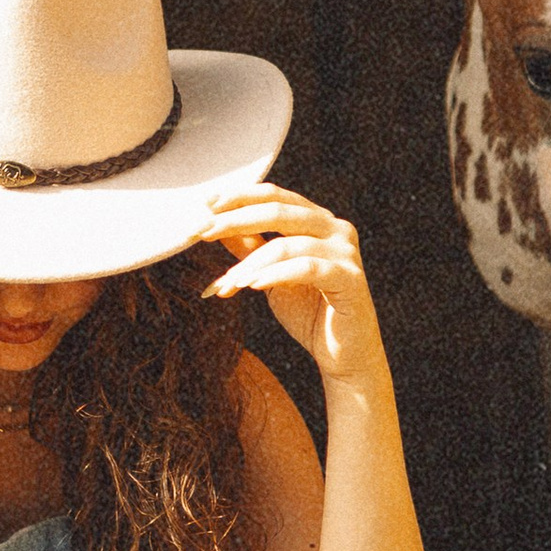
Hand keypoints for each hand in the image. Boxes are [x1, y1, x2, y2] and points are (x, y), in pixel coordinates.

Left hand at [201, 181, 384, 383]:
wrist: (344, 354)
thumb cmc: (309, 313)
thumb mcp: (269, 276)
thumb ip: (250, 248)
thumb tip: (215, 224)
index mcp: (317, 220)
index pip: (274, 196)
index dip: (238, 197)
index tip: (205, 205)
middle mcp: (335, 228)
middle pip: (278, 211)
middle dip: (234, 220)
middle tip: (201, 232)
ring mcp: (345, 252)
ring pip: (287, 244)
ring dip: (250, 262)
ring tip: (227, 280)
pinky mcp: (349, 278)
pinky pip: (306, 268)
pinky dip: (275, 275)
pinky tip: (252, 285)